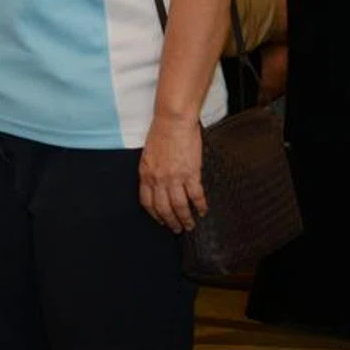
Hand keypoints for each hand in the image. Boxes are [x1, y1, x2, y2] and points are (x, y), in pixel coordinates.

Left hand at [138, 114, 205, 234]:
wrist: (173, 120)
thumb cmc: (161, 131)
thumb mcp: (149, 153)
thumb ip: (151, 170)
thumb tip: (157, 183)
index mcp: (146, 173)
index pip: (147, 202)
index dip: (155, 215)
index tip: (160, 221)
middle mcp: (158, 179)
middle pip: (164, 208)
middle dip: (171, 222)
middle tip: (177, 229)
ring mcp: (175, 178)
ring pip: (180, 206)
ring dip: (185, 219)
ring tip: (190, 225)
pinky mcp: (191, 173)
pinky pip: (196, 196)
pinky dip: (200, 206)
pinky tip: (203, 210)